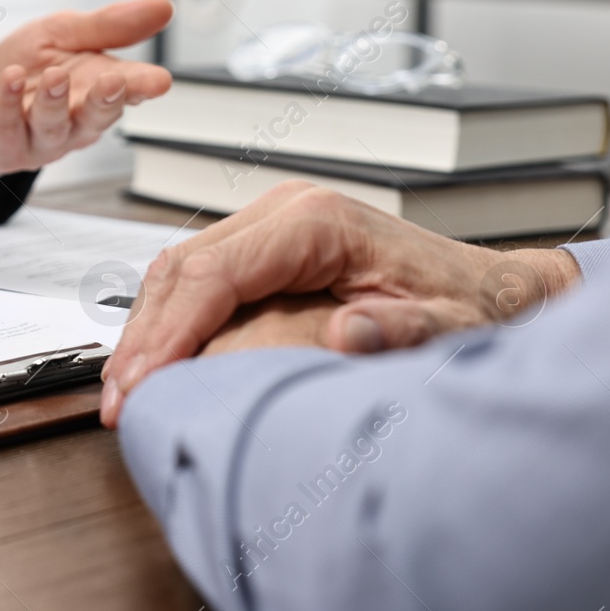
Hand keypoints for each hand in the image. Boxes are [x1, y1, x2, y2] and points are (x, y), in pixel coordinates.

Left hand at [0, 0, 173, 184]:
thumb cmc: (26, 69)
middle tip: (115, 82)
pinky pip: (8, 128)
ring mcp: (40, 140)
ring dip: (55, 101)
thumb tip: (164, 7)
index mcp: (95, 91)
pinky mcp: (3, 148)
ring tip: (55, 75)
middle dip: (107, 101)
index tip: (160, 80)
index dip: (144, 86)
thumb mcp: (64, 33)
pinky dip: (9, 103)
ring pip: (53, 126)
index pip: (128, 90)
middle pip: (96, 116)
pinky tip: (11, 79)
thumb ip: (109, 25)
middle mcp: (74, 121)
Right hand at [99, 182, 582, 426]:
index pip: (213, 272)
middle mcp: (285, 212)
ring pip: (177, 270)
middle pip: (181, 267)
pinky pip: (197, 278)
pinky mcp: (266, 249)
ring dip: (146, 330)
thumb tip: (351, 334)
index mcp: (317, 221)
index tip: (142, 381)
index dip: (170, 331)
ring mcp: (271, 226)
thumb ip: (404, 332)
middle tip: (117, 399)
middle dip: (144, 336)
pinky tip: (154, 362)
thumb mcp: (451, 328)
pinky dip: (167, 321)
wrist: (492, 291)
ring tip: (122, 390)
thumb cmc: (471, 308)